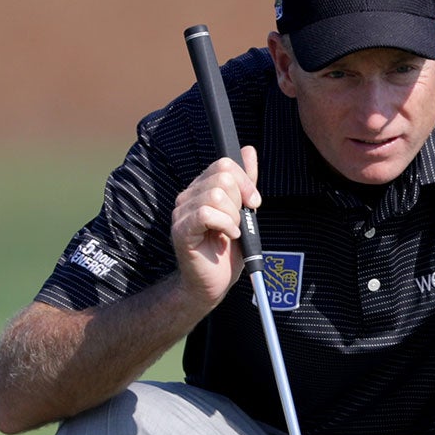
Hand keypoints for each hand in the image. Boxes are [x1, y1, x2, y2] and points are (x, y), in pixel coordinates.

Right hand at [171, 145, 259, 311]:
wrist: (214, 283)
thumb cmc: (227, 250)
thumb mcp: (243, 212)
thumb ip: (245, 182)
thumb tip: (248, 150)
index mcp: (201, 189)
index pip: (224, 164)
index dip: (245, 182)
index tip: (253, 203)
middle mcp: (188, 196)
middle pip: (222, 177)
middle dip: (240, 201)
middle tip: (239, 222)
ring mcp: (181, 212)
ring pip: (215, 195)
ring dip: (232, 217)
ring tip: (231, 232)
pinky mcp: (181, 230)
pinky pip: (206, 214)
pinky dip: (225, 225)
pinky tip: (228, 236)